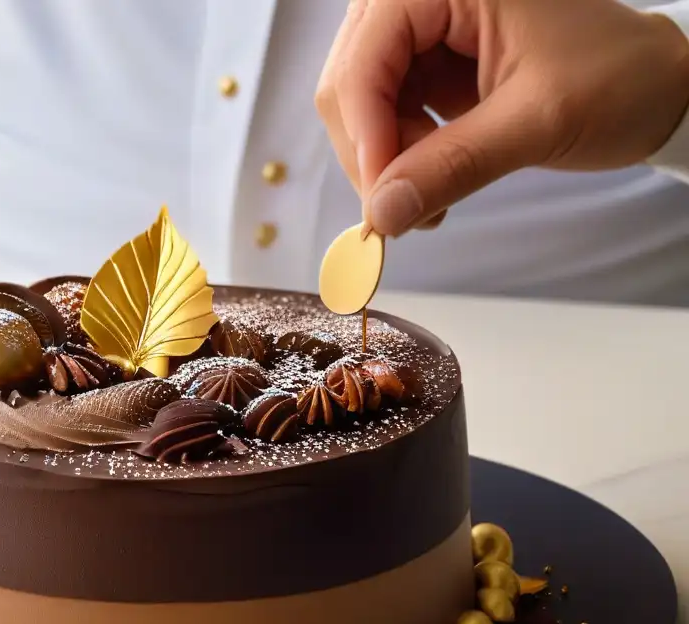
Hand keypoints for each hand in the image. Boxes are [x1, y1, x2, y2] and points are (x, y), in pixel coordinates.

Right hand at [315, 0, 688, 236]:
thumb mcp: (538, 121)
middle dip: (370, 152)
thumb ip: (454, 166)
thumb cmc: (618, 78)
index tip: (382, 199)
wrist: (656, 84)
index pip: (366, 57)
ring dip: (382, 162)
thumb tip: (382, 212)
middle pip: (350, 80)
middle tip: (401, 210)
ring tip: (426, 203)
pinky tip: (427, 184)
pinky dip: (397, 159)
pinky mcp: (426, 63)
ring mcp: (421, 29)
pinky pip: (382, 115)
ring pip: (358, 103)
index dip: (365, 132)